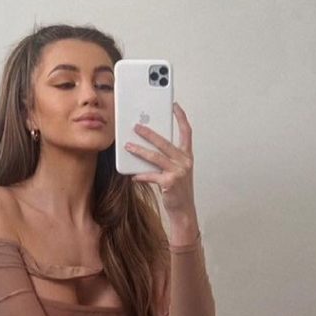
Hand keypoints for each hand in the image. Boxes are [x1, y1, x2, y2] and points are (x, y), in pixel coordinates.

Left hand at [124, 101, 195, 217]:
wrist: (184, 210)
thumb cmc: (178, 189)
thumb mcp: (176, 170)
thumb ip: (167, 157)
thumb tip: (148, 145)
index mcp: (187, 155)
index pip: (186, 132)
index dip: (181, 117)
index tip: (174, 106)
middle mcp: (185, 161)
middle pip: (165, 142)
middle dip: (149, 133)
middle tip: (136, 127)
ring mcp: (178, 172)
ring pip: (155, 157)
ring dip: (139, 151)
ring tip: (128, 146)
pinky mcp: (170, 183)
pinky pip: (151, 175)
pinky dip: (140, 175)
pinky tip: (132, 175)